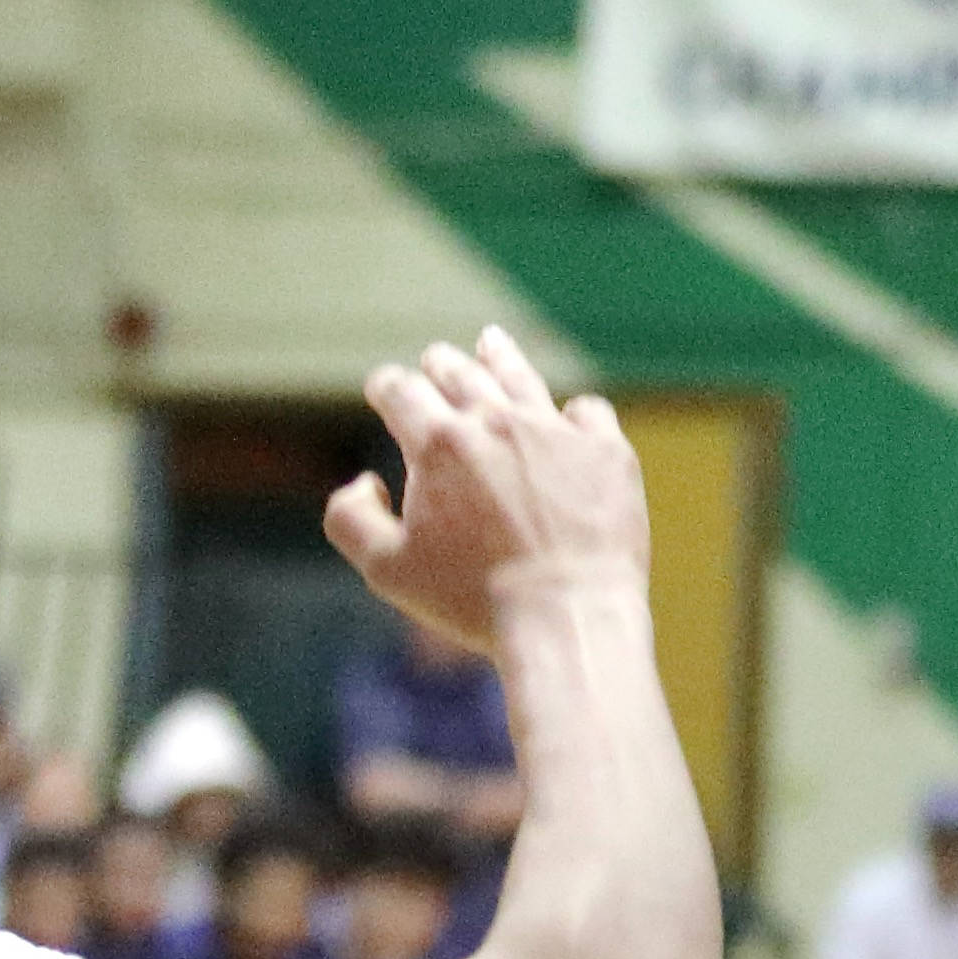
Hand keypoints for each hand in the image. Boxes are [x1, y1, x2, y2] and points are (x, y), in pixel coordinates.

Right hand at [325, 331, 648, 655]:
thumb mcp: (387, 569)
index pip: (400, 391)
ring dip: (499, 358)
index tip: (384, 389)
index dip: (386, 387)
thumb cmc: (472, 599)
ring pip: (520, 378)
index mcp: (438, 442)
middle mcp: (496, 421)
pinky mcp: (607, 451)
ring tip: (491, 342)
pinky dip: (573, 412)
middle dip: (440, 365)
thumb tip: (367, 480)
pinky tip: (569, 417)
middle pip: (460, 374)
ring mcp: (556, 431)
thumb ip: (351, 517)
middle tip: (435, 360)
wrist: (567, 615)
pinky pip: (588, 411)